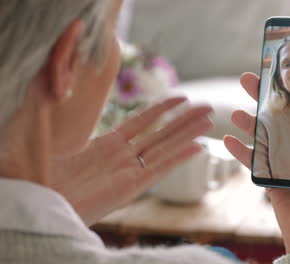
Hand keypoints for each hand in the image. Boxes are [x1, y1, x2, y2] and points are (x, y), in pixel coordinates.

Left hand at [50, 97, 212, 224]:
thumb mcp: (64, 149)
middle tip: (209, 107)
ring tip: (209, 120)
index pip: (143, 121)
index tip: (182, 97)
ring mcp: (128, 171)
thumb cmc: (47, 180)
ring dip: (188, 133)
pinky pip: (159, 168)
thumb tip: (73, 108)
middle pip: (161, 133)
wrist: (42, 204)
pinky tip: (197, 147)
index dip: (162, 108)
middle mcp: (123, 157)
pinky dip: (178, 158)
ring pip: (165, 147)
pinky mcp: (129, 188)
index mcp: (108, 145)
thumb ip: (80, 133)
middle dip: (185, 119)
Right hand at [224, 73, 289, 252]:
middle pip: (279, 116)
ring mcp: (284, 161)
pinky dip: (240, 151)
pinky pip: (252, 160)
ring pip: (262, 135)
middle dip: (262, 98)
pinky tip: (228, 140)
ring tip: (235, 113)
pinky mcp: (270, 178)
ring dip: (248, 123)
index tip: (279, 69)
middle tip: (248, 79)